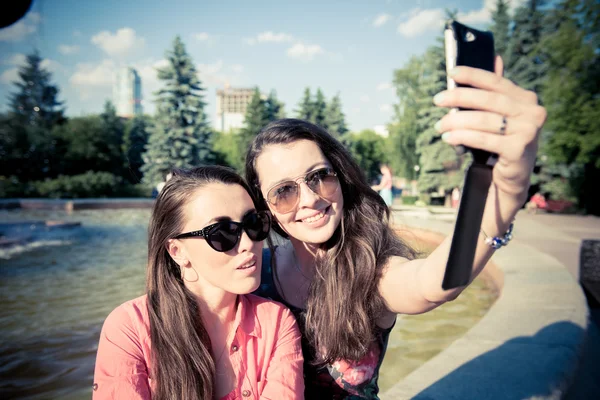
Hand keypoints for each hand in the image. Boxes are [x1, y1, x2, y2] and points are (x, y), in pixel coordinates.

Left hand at [433, 56, 546, 202]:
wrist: (510, 179)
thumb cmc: (501, 144)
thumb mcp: (500, 117)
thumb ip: (496, 92)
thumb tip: (495, 57)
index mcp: (526, 99)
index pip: (496, 82)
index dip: (473, 74)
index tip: (451, 72)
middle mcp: (532, 112)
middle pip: (488, 100)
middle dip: (458, 97)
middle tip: (437, 100)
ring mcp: (528, 131)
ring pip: (483, 120)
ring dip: (456, 122)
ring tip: (439, 125)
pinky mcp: (519, 149)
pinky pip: (484, 139)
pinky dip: (462, 137)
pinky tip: (448, 138)